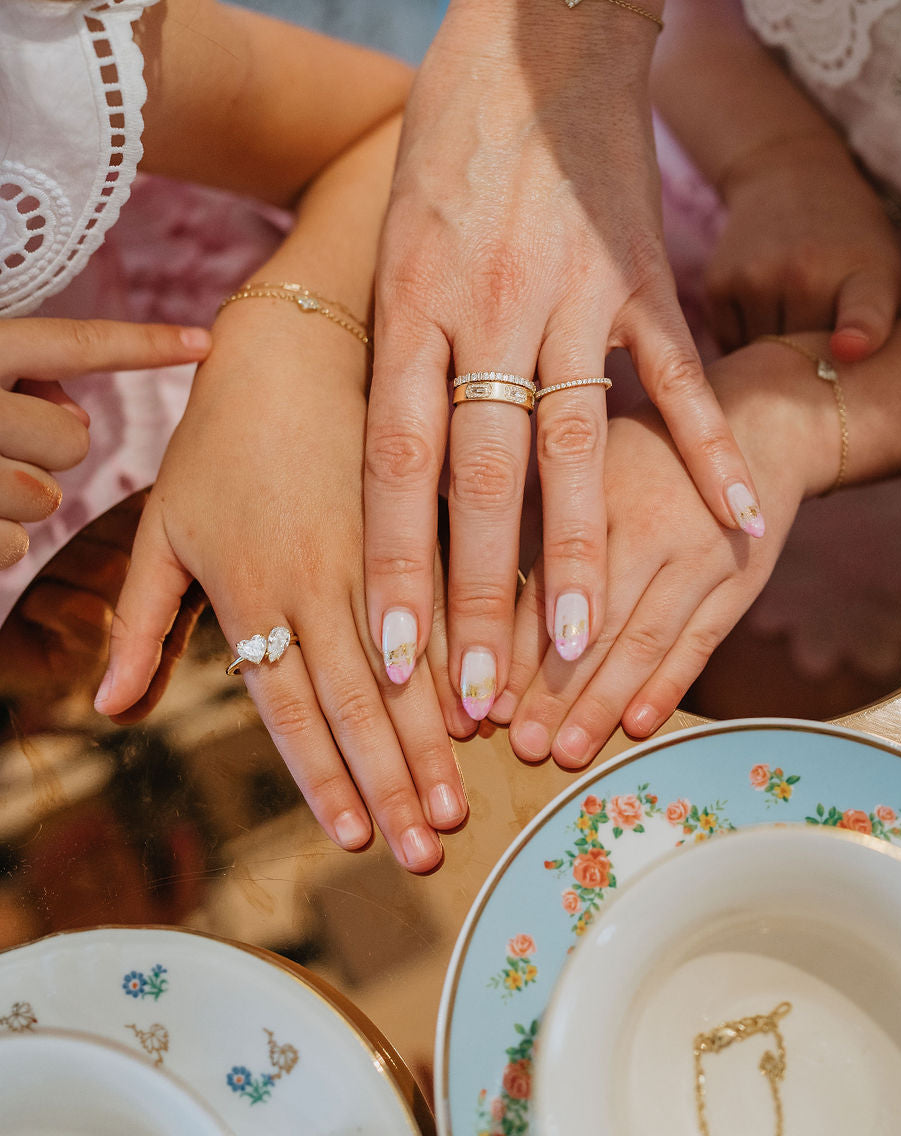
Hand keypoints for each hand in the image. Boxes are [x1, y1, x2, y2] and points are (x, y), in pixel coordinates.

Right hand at [0, 316, 209, 567]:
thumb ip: (31, 377)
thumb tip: (81, 419)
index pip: (78, 344)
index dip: (145, 344)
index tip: (204, 343)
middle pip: (71, 440)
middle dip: (51, 451)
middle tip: (13, 447)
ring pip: (45, 497)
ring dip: (24, 498)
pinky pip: (15, 546)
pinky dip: (3, 539)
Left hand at [95, 301, 467, 872]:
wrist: (295, 344)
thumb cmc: (218, 439)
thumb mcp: (164, 526)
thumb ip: (142, 618)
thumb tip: (110, 703)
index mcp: (257, 590)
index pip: (290, 703)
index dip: (323, 774)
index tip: (352, 837)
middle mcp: (323, 580)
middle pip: (359, 697)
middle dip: (392, 777)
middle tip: (426, 846)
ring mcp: (381, 550)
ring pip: (413, 655)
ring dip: (438, 732)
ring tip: (463, 792)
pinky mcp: (424, 519)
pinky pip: (453, 596)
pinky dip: (474, 651)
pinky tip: (500, 695)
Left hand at [364, 0, 764, 727]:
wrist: (534, 33)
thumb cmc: (445, 140)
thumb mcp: (392, 238)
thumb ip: (400, 346)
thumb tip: (394, 459)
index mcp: (411, 304)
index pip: (395, 463)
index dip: (396, 567)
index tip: (399, 658)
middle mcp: (487, 307)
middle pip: (479, 474)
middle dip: (479, 592)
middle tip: (478, 693)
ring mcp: (571, 291)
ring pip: (576, 441)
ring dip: (581, 549)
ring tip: (585, 641)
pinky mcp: (643, 273)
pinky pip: (679, 374)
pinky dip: (709, 447)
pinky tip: (740, 518)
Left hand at [494, 338, 838, 766]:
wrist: (759, 424)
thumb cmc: (645, 448)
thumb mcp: (584, 455)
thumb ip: (530, 509)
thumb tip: (454, 574)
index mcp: (594, 484)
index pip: (546, 577)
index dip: (512, 644)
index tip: (480, 697)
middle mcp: (650, 519)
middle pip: (594, 618)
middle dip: (553, 690)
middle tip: (518, 746)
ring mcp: (701, 552)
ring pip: (645, 639)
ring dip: (604, 702)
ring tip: (566, 752)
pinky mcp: (740, 580)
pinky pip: (700, 642)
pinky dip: (668, 686)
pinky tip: (637, 728)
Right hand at [707, 141, 900, 362]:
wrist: (789, 177)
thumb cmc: (851, 242)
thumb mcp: (888, 273)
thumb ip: (887, 332)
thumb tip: (862, 401)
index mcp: (863, 273)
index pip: (865, 309)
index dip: (859, 333)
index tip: (849, 350)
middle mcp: (804, 273)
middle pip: (806, 361)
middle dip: (813, 369)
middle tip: (820, 359)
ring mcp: (756, 278)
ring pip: (762, 358)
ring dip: (773, 360)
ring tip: (790, 331)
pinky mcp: (719, 284)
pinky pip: (731, 345)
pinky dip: (745, 345)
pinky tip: (764, 318)